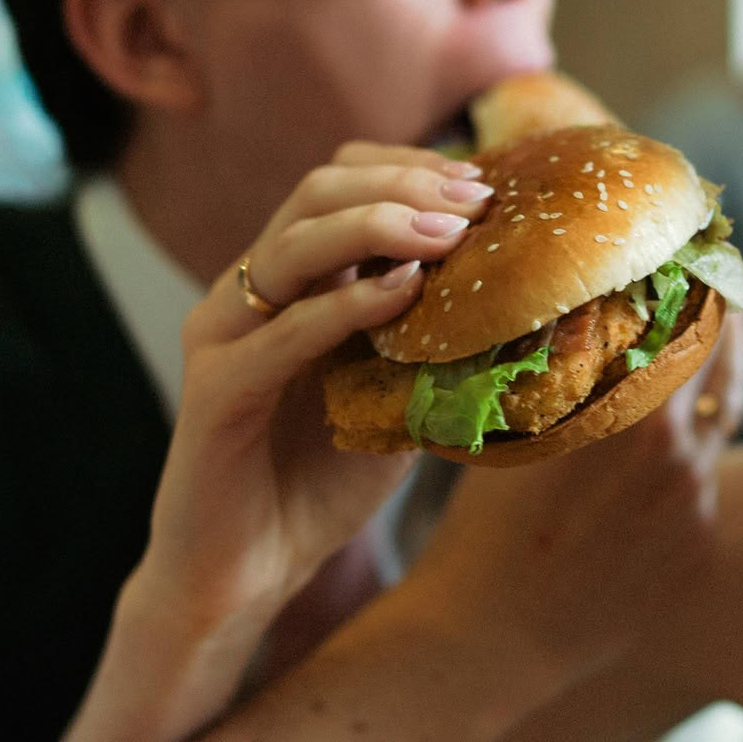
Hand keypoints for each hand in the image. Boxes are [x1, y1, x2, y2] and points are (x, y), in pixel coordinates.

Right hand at [133, 142, 496, 645]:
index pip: (339, 185)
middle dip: (403, 183)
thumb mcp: (395, 394)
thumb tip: (529, 303)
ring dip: (379, 224)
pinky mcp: (213, 391)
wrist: (246, 572)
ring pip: (293, 243)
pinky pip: (280, 333)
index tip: (483, 184)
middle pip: (317, 193)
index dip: (408, 169)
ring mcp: (223, 335)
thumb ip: (433, 342)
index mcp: (290, 283)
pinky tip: (403, 292)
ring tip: (450, 233)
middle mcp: (249, 294)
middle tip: (476, 200)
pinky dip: (345, 304)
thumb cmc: (321, 481)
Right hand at [404, 305, 742, 681]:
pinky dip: (679, 466)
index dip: (702, 281)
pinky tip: (635, 472)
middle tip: (709, 293)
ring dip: (699, 396)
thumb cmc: (484, 523)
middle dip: (721, 325)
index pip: (699, 317)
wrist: (489, 637)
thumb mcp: (520, 425)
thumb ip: (570, 363)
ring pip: (713, 426)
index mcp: (637, 409)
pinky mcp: (699, 548)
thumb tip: (593, 299)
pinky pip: (700, 486)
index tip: (699, 258)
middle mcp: (681, 453)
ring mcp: (696, 504)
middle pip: (726, 362)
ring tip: (670, 374)